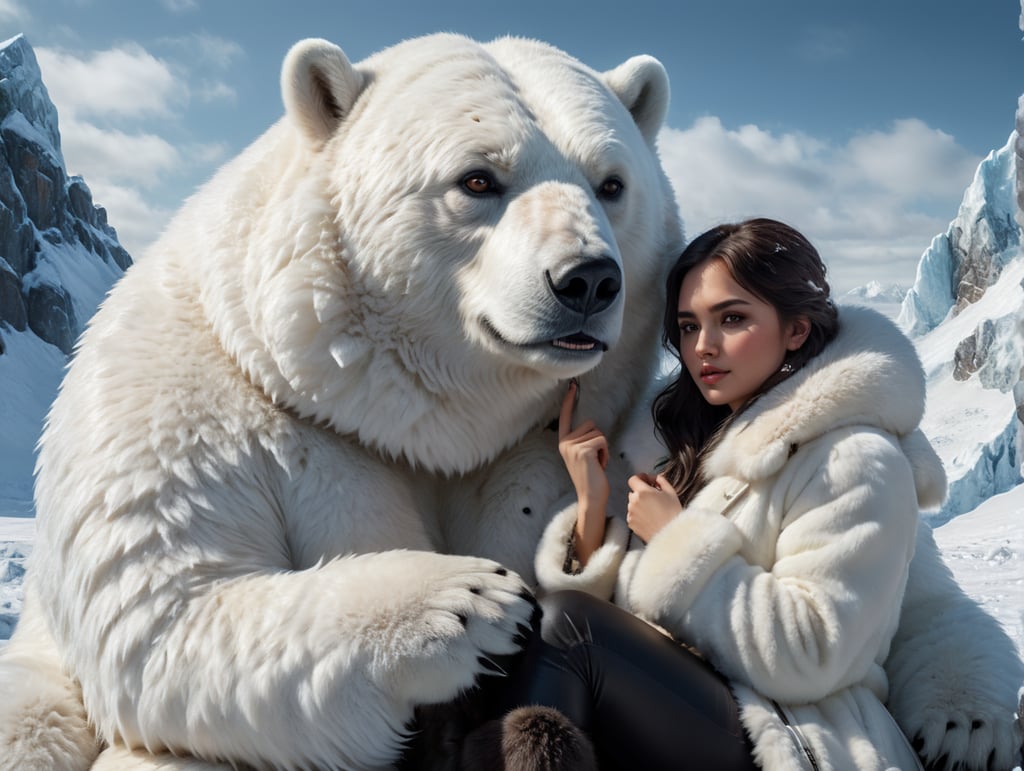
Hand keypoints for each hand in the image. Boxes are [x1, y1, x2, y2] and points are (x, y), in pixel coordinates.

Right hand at [558, 381, 608, 564]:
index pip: (565, 417)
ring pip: (598, 432)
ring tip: (597, 463)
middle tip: (594, 459)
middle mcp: (565, 442)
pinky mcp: (583, 450)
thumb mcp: (582, 456)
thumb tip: (591, 426)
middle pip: (591, 424)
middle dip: (598, 440)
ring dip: (603, 448)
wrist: (590, 497)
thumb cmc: (591, 477)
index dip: (569, 401)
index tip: (572, 386)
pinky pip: (602, 440)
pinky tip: (600, 465)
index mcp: (563, 442)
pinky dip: (606, 452)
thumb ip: (582, 441)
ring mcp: (572, 446)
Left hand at [626, 473, 680, 542]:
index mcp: (642, 492)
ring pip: (633, 504)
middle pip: (633, 492)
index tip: (647, 481)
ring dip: (640, 504)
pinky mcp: (631, 524)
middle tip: (654, 497)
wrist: (671, 535)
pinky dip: (639, 515)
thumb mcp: (671, 493)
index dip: (640, 478)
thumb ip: (661, 481)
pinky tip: (650, 518)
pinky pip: (633, 515)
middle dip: (642, 492)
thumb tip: (656, 478)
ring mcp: (631, 514)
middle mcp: (633, 502)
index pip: (633, 479)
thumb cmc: (673, 514)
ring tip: (654, 510)